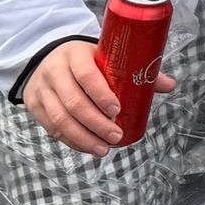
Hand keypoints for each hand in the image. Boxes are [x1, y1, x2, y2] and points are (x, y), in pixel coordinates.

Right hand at [24, 40, 175, 157]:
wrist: (48, 57)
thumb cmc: (85, 60)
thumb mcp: (104, 57)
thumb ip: (135, 71)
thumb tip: (169, 85)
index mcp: (74, 54)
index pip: (87, 75)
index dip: (102, 95)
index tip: (117, 110)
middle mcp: (54, 71)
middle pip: (74, 103)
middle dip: (97, 124)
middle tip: (116, 136)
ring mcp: (41, 89)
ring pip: (60, 119)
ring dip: (84, 138)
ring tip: (104, 149)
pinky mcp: (34, 105)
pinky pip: (52, 128)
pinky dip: (71, 141)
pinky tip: (88, 148)